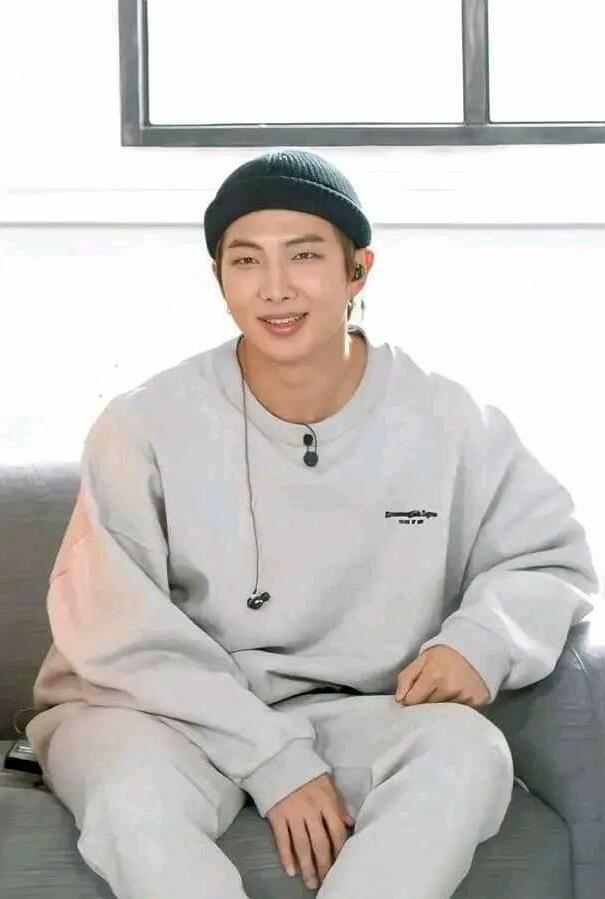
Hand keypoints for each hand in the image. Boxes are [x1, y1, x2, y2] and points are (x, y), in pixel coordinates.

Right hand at [266, 772, 354, 890]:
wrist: (279, 759)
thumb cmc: (306, 772)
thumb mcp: (327, 783)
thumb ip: (338, 803)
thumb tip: (350, 822)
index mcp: (326, 801)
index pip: (337, 830)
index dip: (340, 849)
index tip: (342, 864)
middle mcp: (311, 810)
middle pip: (320, 843)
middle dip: (324, 865)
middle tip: (326, 881)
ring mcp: (293, 814)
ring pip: (302, 845)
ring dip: (307, 867)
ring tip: (311, 882)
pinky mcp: (277, 815)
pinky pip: (282, 840)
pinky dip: (286, 856)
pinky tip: (291, 870)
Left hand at [395, 645, 490, 708]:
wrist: (474, 648)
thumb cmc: (444, 655)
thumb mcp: (421, 660)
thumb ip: (406, 678)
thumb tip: (399, 700)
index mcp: (434, 675)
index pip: (412, 701)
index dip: (410, 699)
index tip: (413, 694)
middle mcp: (450, 687)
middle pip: (427, 708)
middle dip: (424, 704)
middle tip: (430, 692)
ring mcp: (465, 696)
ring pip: (442, 713)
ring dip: (440, 708)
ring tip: (443, 694)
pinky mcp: (476, 702)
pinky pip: (458, 714)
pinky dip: (454, 709)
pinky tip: (455, 697)